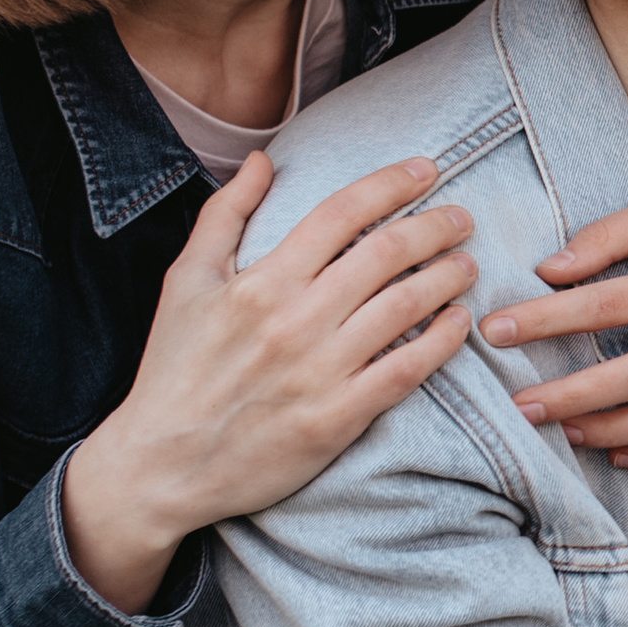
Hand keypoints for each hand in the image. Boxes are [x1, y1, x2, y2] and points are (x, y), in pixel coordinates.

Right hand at [60, 151, 476, 617]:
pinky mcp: (336, 419)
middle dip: (434, 226)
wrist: (160, 466)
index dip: (390, 184)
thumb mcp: (184, 282)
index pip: (340, 214)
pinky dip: (441, 341)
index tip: (426, 170)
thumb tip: (262, 160)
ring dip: (446, 278)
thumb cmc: (172, 369)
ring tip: (467, 263)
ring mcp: (319, 371)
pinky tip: (459, 322)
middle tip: (462, 216)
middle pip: (384, 253)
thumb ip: (224, 214)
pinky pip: (406, 370)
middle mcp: (294, 321)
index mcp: (259, 283)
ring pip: (404, 307)